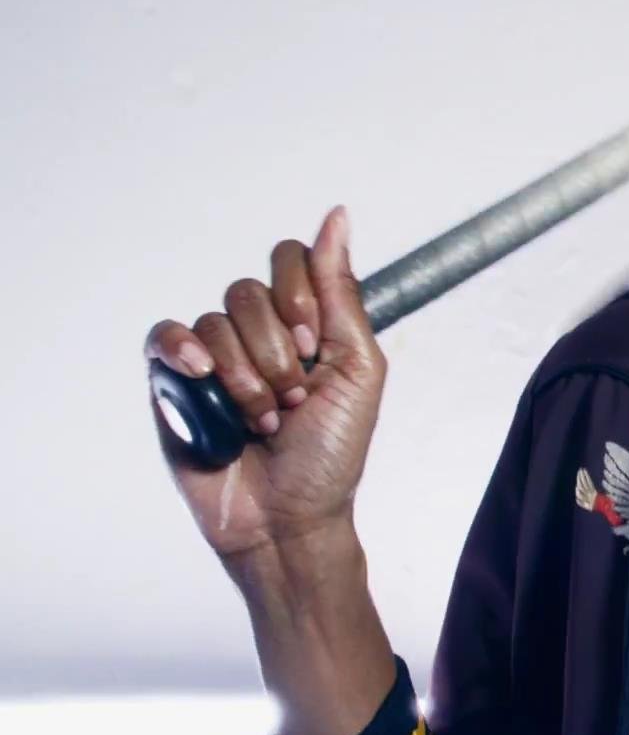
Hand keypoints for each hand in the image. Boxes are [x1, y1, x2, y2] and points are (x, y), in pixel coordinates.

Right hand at [146, 205, 386, 564]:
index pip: (292, 261)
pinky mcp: (174, 384)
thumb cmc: (331, 452)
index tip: (317, 346)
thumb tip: (336, 216)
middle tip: (294, 397)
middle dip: (278, 351)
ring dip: (245, 375)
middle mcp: (259, 333)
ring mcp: (213, 357)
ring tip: (262, 418)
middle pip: (250, 291)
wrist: (288, 518)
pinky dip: (182, 351)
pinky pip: (164, 338)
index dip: (301, 297)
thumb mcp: (358, 368)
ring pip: (215, 320)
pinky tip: (204, 377)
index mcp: (306, 324)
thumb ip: (342, 292)